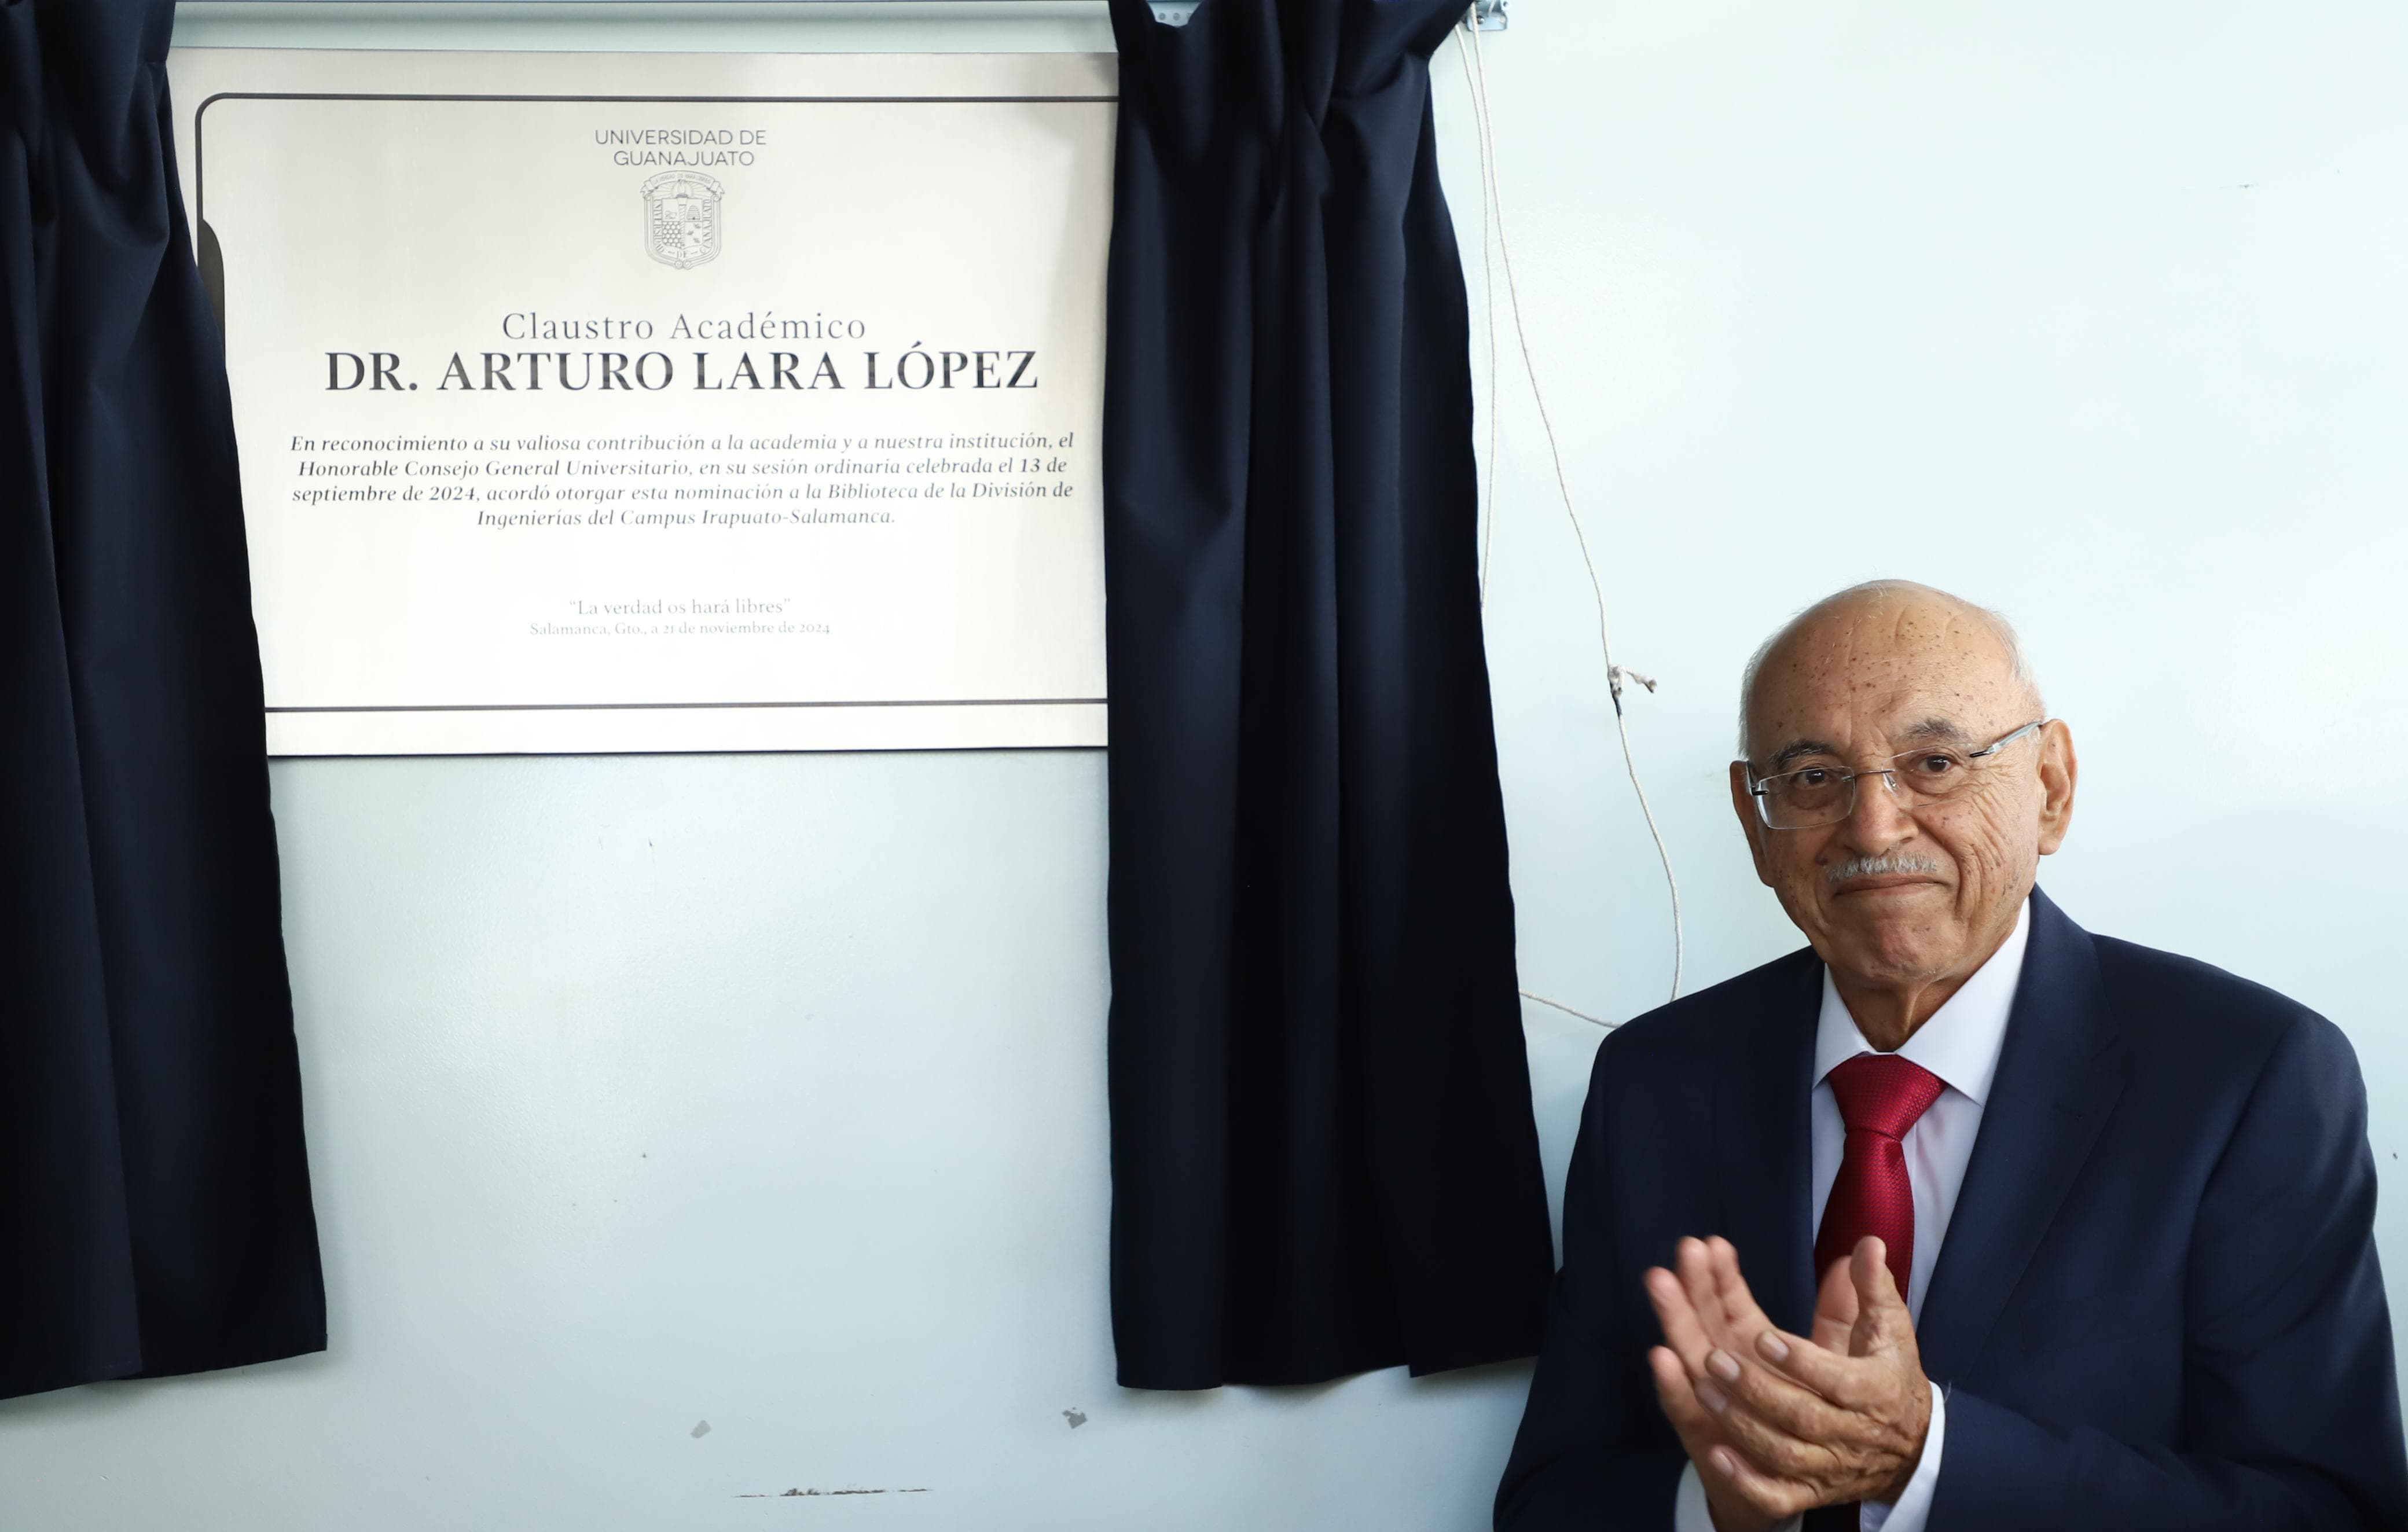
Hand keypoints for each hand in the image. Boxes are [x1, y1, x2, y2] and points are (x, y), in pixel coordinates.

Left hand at [1645, 1236, 1931, 1525]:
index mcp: (1874, 1390)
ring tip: (1704, 1387)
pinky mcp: (1811, 1490)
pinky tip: (1716, 1453)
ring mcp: (1828, 1466)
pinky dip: (1748, 1480)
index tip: (1762, 1337)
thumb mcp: (1890, 1329)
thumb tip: (1868, 1244)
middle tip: (1714, 1358)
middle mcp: (1851, 1433)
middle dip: (1756, 1389)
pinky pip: (1778, 1496)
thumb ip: (1874, 1288)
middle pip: (1801, 1417)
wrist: (1912, 1447)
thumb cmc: (1890, 1374)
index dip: (1800, 1360)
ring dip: (1740, 1424)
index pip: (1836, 1379)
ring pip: (1782, 1454)